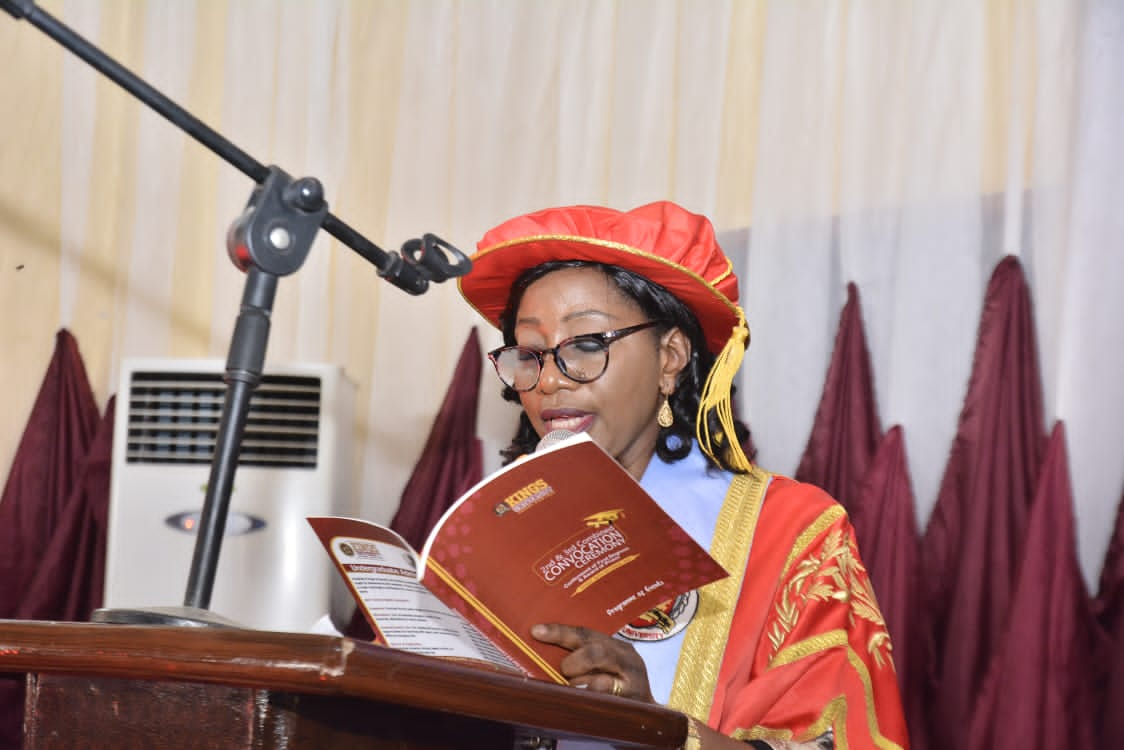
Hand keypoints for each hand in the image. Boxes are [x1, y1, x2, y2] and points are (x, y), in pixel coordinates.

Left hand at [531, 623, 653, 701]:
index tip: (536, 631)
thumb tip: (543, 654)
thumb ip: (580, 657)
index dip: (560, 631)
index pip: (585, 633)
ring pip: (601, 680)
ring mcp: (634, 683)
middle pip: (596, 652)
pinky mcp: (634, 704)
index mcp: (616, 646)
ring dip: (581, 685)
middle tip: (565, 671)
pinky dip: (592, 700)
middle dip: (573, 662)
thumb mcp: (602, 666)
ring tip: (574, 689)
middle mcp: (627, 659)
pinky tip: (586, 701)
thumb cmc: (616, 687)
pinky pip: (607, 702)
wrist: (646, 715)